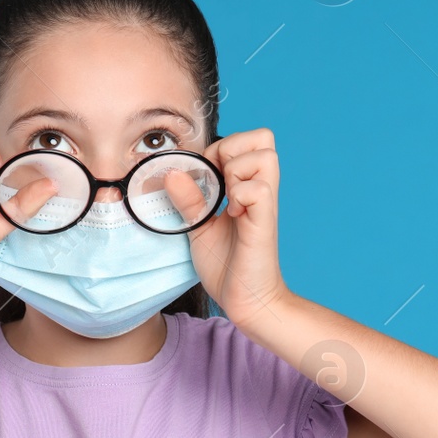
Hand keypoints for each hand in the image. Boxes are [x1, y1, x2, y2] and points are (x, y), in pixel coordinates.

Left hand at [167, 128, 291, 337]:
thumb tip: (172, 172)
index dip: (221, 147)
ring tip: (227, 198)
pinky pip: (257, 188)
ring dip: (237, 170)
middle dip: (232, 149)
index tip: (207, 176)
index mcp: (246, 186)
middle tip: (219, 179)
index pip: (247, 139)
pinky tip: (234, 215)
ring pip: (264, 155)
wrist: (245, 300)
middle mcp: (260, 189)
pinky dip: (239, 195)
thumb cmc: (228, 266)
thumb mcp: (199, 227)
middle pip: (263, 136)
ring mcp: (265, 203)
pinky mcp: (265, 220)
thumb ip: (189, 199)